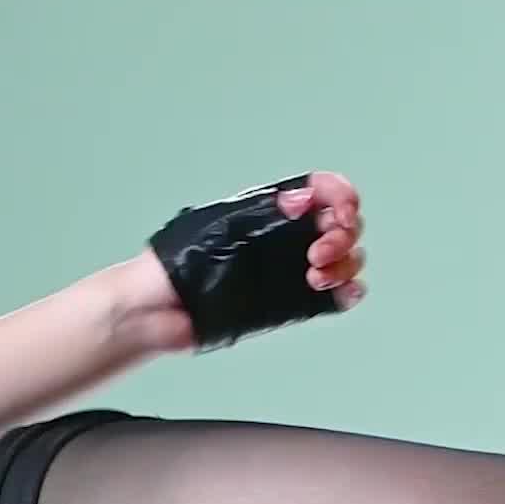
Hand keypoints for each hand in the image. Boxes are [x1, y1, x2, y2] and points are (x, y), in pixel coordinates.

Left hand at [115, 169, 367, 352]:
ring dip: (345, 264)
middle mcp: (288, 236)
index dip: (341, 196)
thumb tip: (301, 200)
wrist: (155, 313)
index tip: (338, 215)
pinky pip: (337, 296)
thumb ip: (262, 214)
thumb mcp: (218, 227)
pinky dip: (349, 291)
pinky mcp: (294, 306)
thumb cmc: (175, 263)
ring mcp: (293, 270)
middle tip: (316, 253)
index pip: (322, 190)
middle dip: (343, 234)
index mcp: (271, 209)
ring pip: (347, 258)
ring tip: (314, 277)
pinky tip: (338, 293)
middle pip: (343, 224)